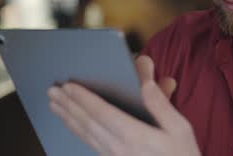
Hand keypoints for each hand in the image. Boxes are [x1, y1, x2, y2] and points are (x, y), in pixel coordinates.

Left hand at [48, 55, 200, 155]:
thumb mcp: (181, 129)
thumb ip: (160, 105)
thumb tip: (145, 83)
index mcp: (134, 135)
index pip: (101, 112)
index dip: (83, 98)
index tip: (68, 86)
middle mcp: (118, 148)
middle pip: (87, 123)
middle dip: (68, 105)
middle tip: (51, 91)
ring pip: (85, 135)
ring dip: (68, 118)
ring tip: (54, 105)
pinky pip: (91, 145)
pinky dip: (79, 132)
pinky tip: (74, 126)